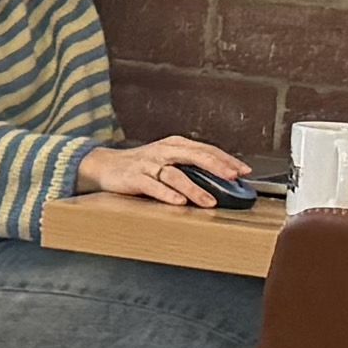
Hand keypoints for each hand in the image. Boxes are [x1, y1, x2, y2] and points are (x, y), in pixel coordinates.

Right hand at [75, 134, 247, 206]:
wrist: (104, 165)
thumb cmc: (141, 165)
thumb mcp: (167, 158)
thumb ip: (190, 165)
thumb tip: (222, 179)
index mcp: (175, 144)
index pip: (206, 149)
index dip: (226, 159)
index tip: (244, 171)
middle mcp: (163, 151)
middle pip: (194, 156)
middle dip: (216, 167)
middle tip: (233, 178)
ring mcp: (148, 164)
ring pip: (176, 175)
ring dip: (195, 189)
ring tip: (209, 202)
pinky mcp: (134, 177)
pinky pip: (153, 186)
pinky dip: (167, 195)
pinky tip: (179, 203)